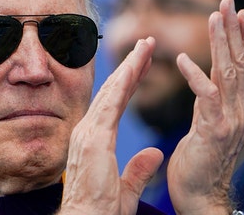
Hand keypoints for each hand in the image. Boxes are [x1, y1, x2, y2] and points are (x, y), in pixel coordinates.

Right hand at [60, 37, 163, 214]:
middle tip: (147, 44)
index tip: (142, 65)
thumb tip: (155, 153)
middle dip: (131, 66)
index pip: (115, 104)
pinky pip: (111, 104)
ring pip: (112, 92)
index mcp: (95, 141)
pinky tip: (135, 66)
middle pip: (113, 92)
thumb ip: (139, 169)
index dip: (130, 83)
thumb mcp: (126, 188)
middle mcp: (88, 132)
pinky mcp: (94, 139)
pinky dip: (123, 83)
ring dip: (130, 67)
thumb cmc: (101, 212)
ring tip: (146, 46)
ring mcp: (88, 133)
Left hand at [167, 0, 243, 213]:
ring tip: (215, 17)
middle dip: (235, 29)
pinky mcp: (213, 130)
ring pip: (228, 73)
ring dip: (221, 42)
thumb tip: (210, 77)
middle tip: (228, 1)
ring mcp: (230, 119)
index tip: (238, 12)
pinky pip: (206, 96)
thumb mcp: (210, 122)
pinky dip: (195, 75)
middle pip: (242, 62)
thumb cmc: (199, 159)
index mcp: (240, 107)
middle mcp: (241, 109)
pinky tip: (183, 58)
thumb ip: (213, 99)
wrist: (200, 195)